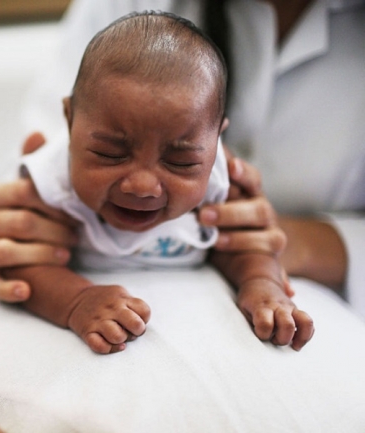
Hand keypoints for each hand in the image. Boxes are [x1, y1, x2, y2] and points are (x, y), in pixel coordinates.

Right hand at [0, 132, 77, 302]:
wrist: (23, 244)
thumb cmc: (33, 210)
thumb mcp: (34, 186)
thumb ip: (33, 162)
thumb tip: (36, 134)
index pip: (23, 193)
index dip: (52, 202)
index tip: (75, 210)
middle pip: (19, 223)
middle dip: (53, 229)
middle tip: (78, 235)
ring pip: (5, 252)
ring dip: (39, 254)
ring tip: (66, 255)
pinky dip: (9, 288)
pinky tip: (28, 290)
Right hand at [67, 285, 150, 353]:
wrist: (75, 299)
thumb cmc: (104, 300)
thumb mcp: (119, 294)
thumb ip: (133, 306)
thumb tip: (140, 327)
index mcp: (121, 299)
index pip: (144, 311)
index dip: (144, 319)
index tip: (136, 320)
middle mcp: (111, 309)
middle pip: (135, 324)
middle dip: (137, 331)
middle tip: (131, 331)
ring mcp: (98, 321)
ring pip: (118, 337)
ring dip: (121, 340)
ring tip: (118, 336)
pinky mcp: (87, 332)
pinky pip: (100, 346)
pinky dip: (108, 348)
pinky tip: (109, 343)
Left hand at [199, 155, 292, 295]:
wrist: (254, 242)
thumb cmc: (225, 212)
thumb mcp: (218, 196)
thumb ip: (210, 178)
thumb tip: (207, 140)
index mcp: (251, 193)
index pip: (252, 179)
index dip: (243, 173)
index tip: (231, 166)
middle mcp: (264, 212)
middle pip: (258, 209)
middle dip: (230, 212)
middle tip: (203, 215)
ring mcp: (271, 235)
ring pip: (268, 237)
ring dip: (242, 240)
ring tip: (216, 242)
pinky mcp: (273, 259)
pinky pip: (279, 269)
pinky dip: (283, 278)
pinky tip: (286, 288)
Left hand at [236, 277, 313, 350]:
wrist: (259, 282)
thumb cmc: (250, 298)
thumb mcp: (245, 304)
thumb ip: (255, 312)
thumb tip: (271, 308)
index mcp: (262, 307)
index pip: (265, 324)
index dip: (262, 334)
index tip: (259, 333)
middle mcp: (279, 307)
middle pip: (288, 325)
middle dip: (282, 339)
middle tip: (273, 340)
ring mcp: (290, 308)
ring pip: (306, 322)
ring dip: (300, 338)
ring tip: (293, 345)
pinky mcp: (297, 310)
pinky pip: (309, 323)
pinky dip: (307, 335)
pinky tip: (297, 341)